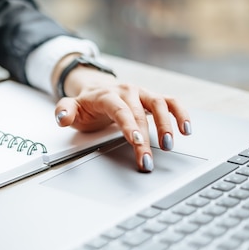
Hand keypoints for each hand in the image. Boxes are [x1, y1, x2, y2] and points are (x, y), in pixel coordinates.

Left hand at [54, 67, 190, 171]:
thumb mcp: (70, 107)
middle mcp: (127, 91)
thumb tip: (62, 117)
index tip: (136, 141)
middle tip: (147, 160)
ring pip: (159, 104)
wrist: (96, 89)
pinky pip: (171, 102)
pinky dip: (181, 113)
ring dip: (167, 125)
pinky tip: (187, 129)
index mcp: (106, 94)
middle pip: (139, 114)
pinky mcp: (153, 97)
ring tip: (168, 145)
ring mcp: (141, 93)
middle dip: (145, 139)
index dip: (129, 125)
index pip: (119, 109)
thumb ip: (64, 111)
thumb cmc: (86, 104)